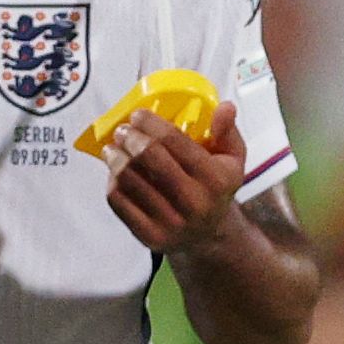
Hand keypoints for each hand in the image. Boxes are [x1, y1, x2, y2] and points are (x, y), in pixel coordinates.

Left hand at [103, 102, 247, 253]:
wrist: (207, 236)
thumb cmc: (215, 189)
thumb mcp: (231, 160)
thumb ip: (227, 132)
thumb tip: (225, 107)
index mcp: (215, 179)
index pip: (172, 140)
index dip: (149, 122)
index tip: (138, 114)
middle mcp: (194, 202)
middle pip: (147, 156)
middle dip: (129, 136)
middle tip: (123, 130)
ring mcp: (170, 222)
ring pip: (128, 177)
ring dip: (115, 156)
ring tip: (114, 147)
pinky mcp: (148, 235)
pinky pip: (118, 200)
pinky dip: (111, 180)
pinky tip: (114, 171)